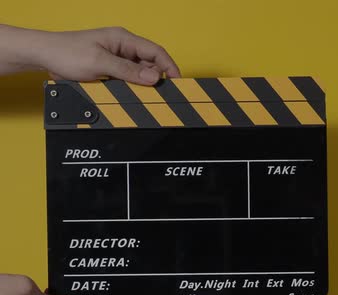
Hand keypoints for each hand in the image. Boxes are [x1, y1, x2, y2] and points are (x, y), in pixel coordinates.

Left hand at [0, 25, 179, 84]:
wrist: (43, 55)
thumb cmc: (66, 52)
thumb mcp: (99, 63)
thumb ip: (128, 71)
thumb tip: (153, 77)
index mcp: (124, 39)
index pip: (156, 51)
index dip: (169, 67)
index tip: (177, 82)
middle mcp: (123, 47)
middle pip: (150, 64)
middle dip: (156, 79)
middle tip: (160, 95)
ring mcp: (117, 58)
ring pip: (140, 73)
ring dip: (141, 85)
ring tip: (141, 96)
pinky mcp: (110, 69)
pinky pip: (128, 79)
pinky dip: (131, 88)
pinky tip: (128, 95)